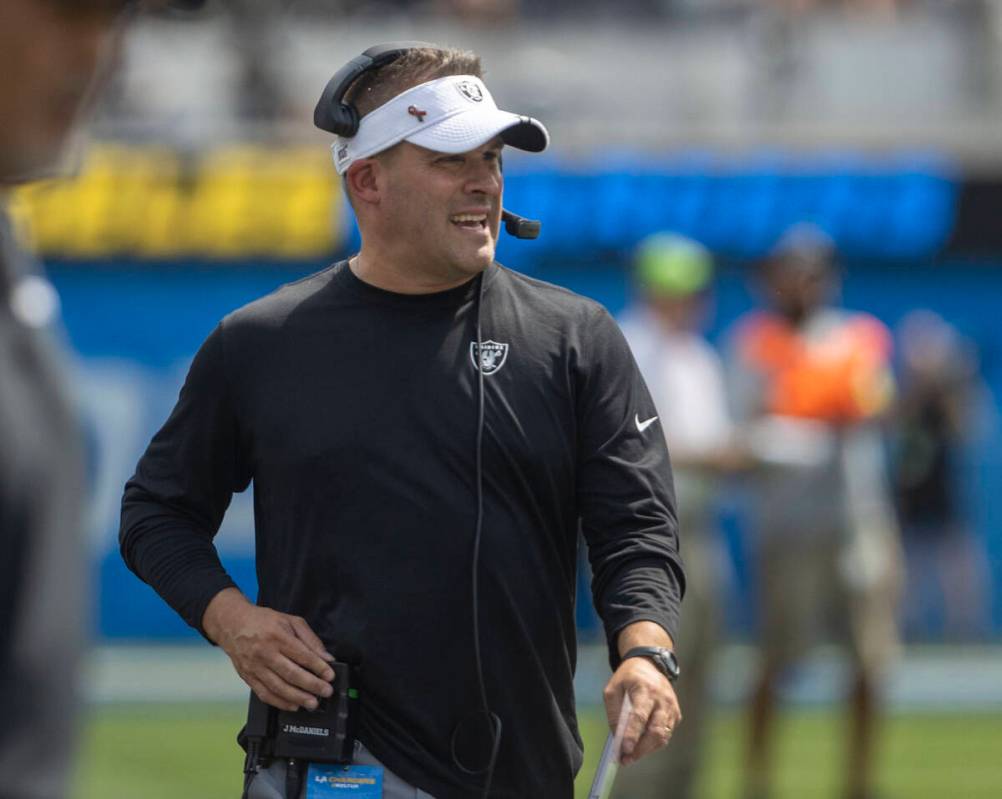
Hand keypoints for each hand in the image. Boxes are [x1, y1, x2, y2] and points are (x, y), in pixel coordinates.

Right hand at [203, 588, 335, 711]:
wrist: (232, 624)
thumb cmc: (263, 621)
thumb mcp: (291, 621)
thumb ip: (310, 639)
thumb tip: (326, 657)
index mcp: (277, 636)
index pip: (302, 655)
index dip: (319, 667)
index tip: (330, 675)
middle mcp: (265, 653)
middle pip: (291, 673)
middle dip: (312, 685)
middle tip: (326, 692)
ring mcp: (255, 667)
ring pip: (278, 687)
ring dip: (297, 698)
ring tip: (312, 703)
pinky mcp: (248, 677)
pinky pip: (264, 694)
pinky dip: (279, 702)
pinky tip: (293, 705)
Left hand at [602, 657, 681, 766]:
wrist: (649, 665)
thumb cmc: (628, 678)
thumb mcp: (613, 688)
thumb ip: (615, 712)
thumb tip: (617, 737)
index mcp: (645, 689)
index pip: (640, 715)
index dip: (632, 734)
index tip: (624, 749)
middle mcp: (662, 699)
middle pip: (656, 730)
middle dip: (641, 748)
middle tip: (626, 759)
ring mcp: (672, 708)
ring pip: (662, 736)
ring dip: (646, 749)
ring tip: (630, 756)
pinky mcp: (676, 715)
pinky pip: (665, 735)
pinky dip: (653, 743)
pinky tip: (641, 744)